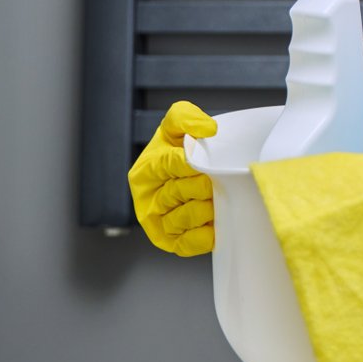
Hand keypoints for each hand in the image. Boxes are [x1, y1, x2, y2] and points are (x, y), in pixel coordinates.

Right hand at [128, 101, 217, 255]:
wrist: (198, 169)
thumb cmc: (183, 149)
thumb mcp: (177, 125)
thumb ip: (185, 117)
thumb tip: (207, 129)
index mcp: (147, 168)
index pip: (167, 165)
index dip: (187, 164)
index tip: (203, 164)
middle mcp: (149, 196)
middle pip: (174, 193)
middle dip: (197, 188)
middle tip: (215, 183)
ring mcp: (159, 220)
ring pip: (178, 220)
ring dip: (200, 211)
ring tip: (215, 202)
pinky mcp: (172, 240)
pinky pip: (183, 244)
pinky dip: (199, 238)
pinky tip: (213, 229)